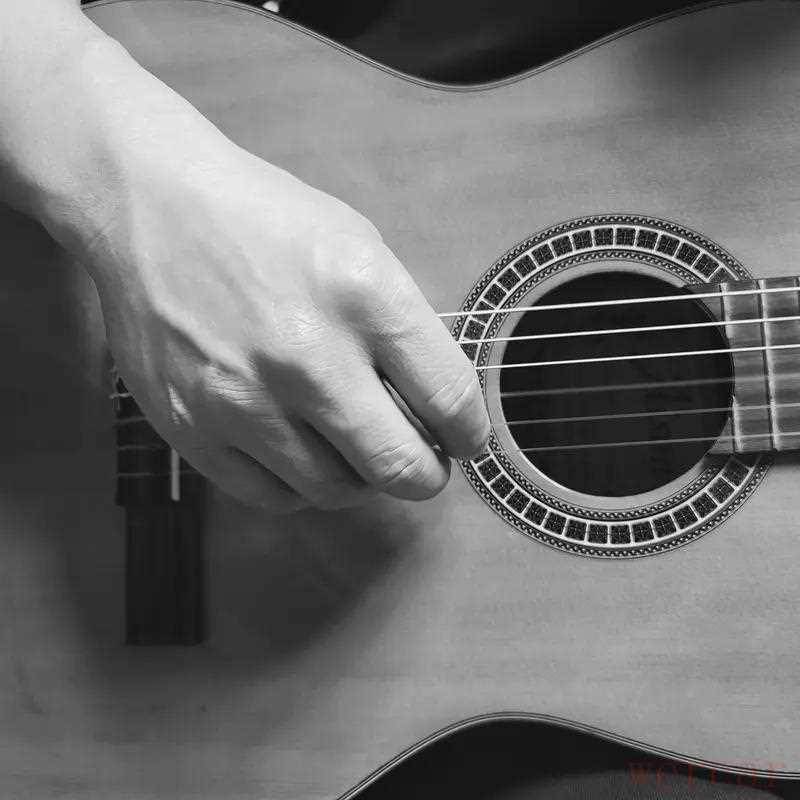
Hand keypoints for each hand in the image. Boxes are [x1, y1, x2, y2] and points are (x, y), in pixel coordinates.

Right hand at [84, 136, 489, 510]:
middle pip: (400, 466)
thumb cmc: (264, 221)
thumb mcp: (360, 247)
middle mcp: (308, 356)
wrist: (152, 206)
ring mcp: (244, 399)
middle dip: (427, 475)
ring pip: (337, 491)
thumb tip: (437, 405)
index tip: (465, 439)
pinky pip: (273, 496)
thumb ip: (404, 328)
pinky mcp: (193, 428)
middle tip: (422, 464)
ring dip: (361, 480)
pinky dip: (302, 486)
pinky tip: (303, 454)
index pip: (451, 400)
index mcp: (364, 296)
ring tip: (355, 450)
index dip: (471, 433)